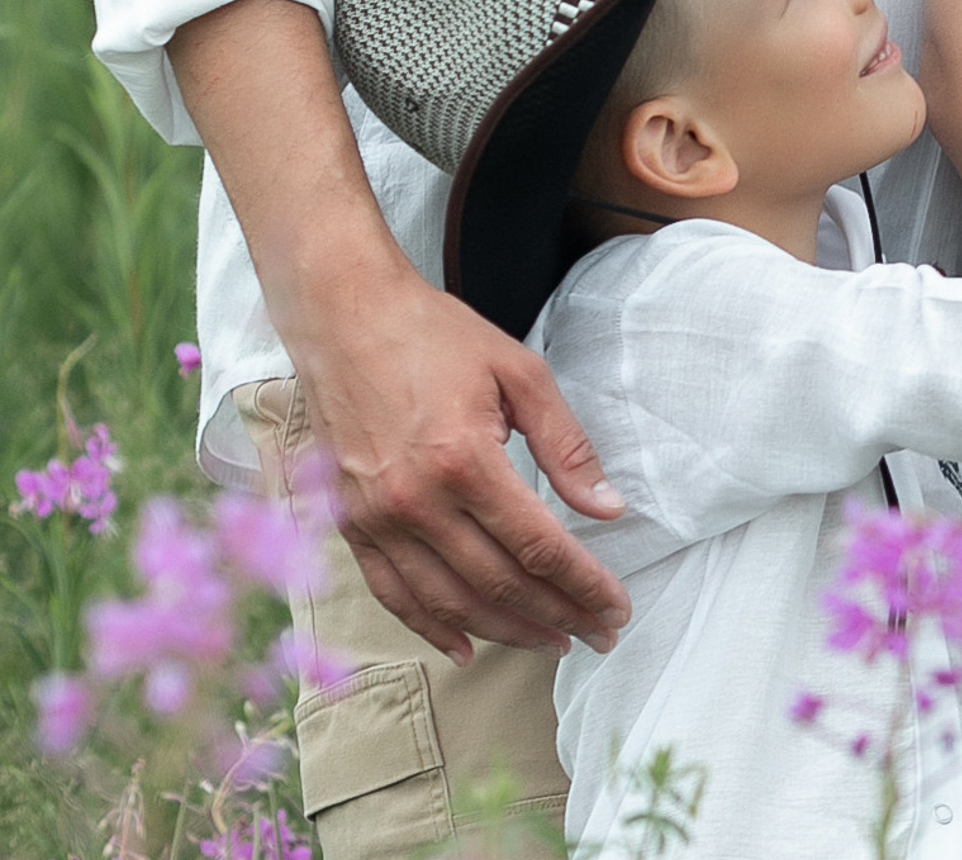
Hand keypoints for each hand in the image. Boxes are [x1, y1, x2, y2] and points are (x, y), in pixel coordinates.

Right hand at [288, 254, 631, 663]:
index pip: (540, 547)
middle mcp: (416, 500)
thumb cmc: (435, 336)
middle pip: (500, 584)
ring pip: (449, 601)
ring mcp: (375, 517)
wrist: (344, 315)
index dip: (584, 586)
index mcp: (465, 460)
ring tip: (551, 642)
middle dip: (558, 616)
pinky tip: (466, 646)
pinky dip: (430, 627)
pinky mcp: (349, 522)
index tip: (617, 608)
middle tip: (599, 635)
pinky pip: (392, 594)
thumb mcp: (520, 373)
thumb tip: (607, 508)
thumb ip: (567, 446)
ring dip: (505, 632)